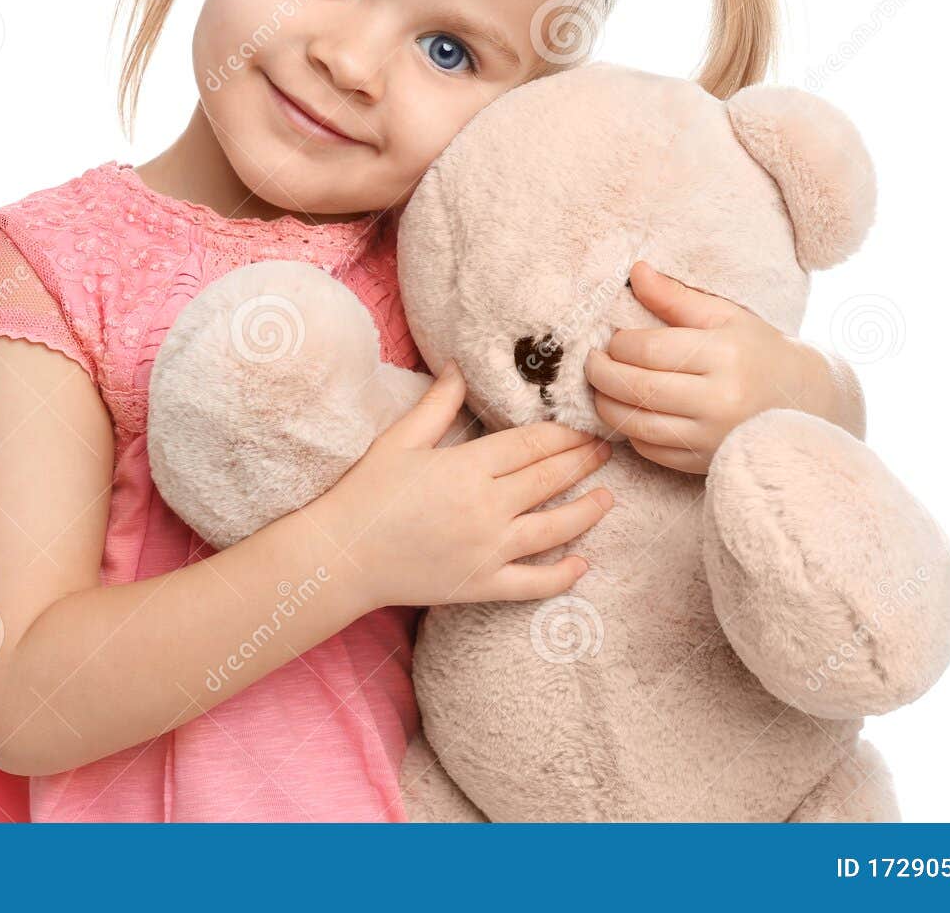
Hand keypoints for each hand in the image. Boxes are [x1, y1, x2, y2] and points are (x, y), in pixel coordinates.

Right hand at [313, 359, 614, 608]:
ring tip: (608, 498)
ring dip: (586, 512)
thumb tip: (460, 365)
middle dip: (583, 462)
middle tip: (607, 449)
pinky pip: (533, 583)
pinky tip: (582, 564)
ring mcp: (488, 550)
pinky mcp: (482, 584)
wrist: (342, 558)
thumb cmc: (367, 493)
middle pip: (549, 480)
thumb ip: (438, 403)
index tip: (586, 425)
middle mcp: (486, 508)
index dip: (565, 433)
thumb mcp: (400, 439)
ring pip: (553, 529)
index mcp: (468, 467)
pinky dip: (561, 575)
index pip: (532, 444)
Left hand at [584, 259, 858, 473]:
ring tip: (601, 387)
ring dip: (607, 406)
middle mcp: (720, 400)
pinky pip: (652, 451)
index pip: (650, 351)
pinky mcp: (705, 462)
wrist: (802, 400)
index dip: (618, 345)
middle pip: (638, 389)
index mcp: (724, 356)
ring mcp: (712, 437)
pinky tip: (629, 411)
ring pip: (638, 425)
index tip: (610, 339)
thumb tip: (635, 271)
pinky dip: (631, 431)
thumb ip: (675, 297)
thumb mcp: (723, 315)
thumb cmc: (758, 350)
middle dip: (602, 375)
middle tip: (591, 363)